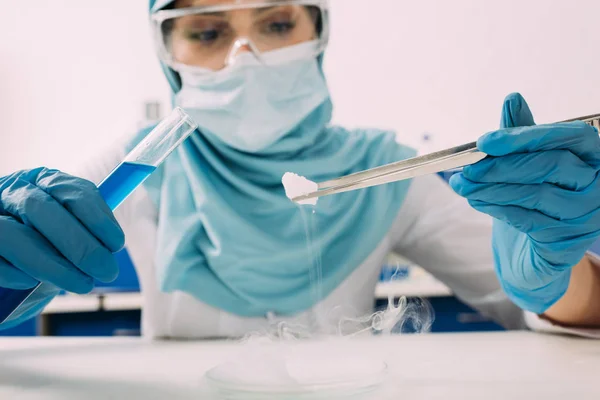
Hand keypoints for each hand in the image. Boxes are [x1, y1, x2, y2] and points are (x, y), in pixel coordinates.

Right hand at [0, 168, 124, 293]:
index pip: (72, 190)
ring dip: (52, 264)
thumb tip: (109, 248)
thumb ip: (84, 233)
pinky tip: (32, 282)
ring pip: (14, 235)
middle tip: (106, 271)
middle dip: (79, 244)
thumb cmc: (41, 248)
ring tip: (82, 285)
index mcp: (43, 181)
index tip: (117, 244)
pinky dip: (16, 274)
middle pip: (42, 210)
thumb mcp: (67, 234)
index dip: (98, 217)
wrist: (4, 269)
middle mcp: (11, 190)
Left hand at [449, 93, 599, 312]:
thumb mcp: (527, 163)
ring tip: (463, 184)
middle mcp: (598, 184)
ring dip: (490, 188)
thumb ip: (522, 134)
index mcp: (593, 156)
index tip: (485, 140)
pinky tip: (476, 200)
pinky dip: (496, 207)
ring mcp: (587, 216)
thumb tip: (513, 99)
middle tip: (467, 167)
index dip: (526, 136)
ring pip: (536, 194)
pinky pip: (528, 220)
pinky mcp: (567, 243)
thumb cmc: (534, 199)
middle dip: (500, 165)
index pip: (570, 136)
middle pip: (550, 165)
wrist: (534, 252)